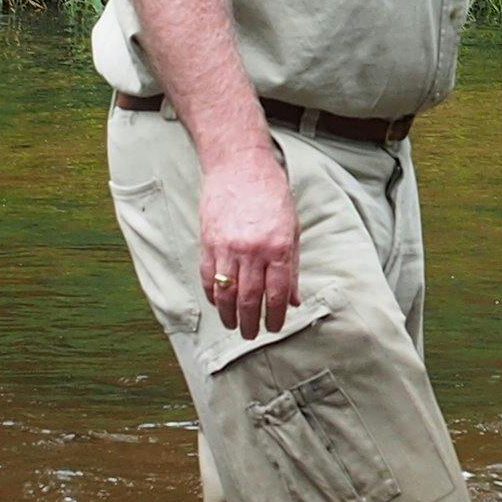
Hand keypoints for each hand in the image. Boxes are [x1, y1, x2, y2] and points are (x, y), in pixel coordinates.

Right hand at [196, 144, 302, 338]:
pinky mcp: (208, 242)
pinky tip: (217, 303)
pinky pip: (208, 277)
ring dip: (228, 315)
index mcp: (278, 248)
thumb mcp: (291, 228)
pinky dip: (212, 294)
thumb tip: (293, 300)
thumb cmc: (271, 195)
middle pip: (249, 299)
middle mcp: (252, 250)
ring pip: (226, 293)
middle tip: (251, 335)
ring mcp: (227, 247)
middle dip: (250, 323)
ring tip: (233, 326)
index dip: (275, 316)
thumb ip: (292, 266)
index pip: (277, 294)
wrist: (239, 166)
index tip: (274, 327)